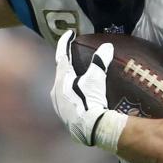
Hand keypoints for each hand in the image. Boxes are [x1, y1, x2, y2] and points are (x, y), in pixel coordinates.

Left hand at [50, 31, 127, 150]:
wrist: (89, 128)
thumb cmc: (90, 101)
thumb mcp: (96, 79)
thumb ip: (100, 61)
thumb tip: (107, 46)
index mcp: (61, 78)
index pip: (61, 55)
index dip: (65, 43)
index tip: (69, 34)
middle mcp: (55, 90)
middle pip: (60, 72)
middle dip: (66, 64)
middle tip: (74, 57)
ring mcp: (57, 105)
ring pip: (62, 87)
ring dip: (68, 81)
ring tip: (78, 78)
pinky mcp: (63, 115)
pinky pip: (65, 99)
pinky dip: (71, 93)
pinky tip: (78, 97)